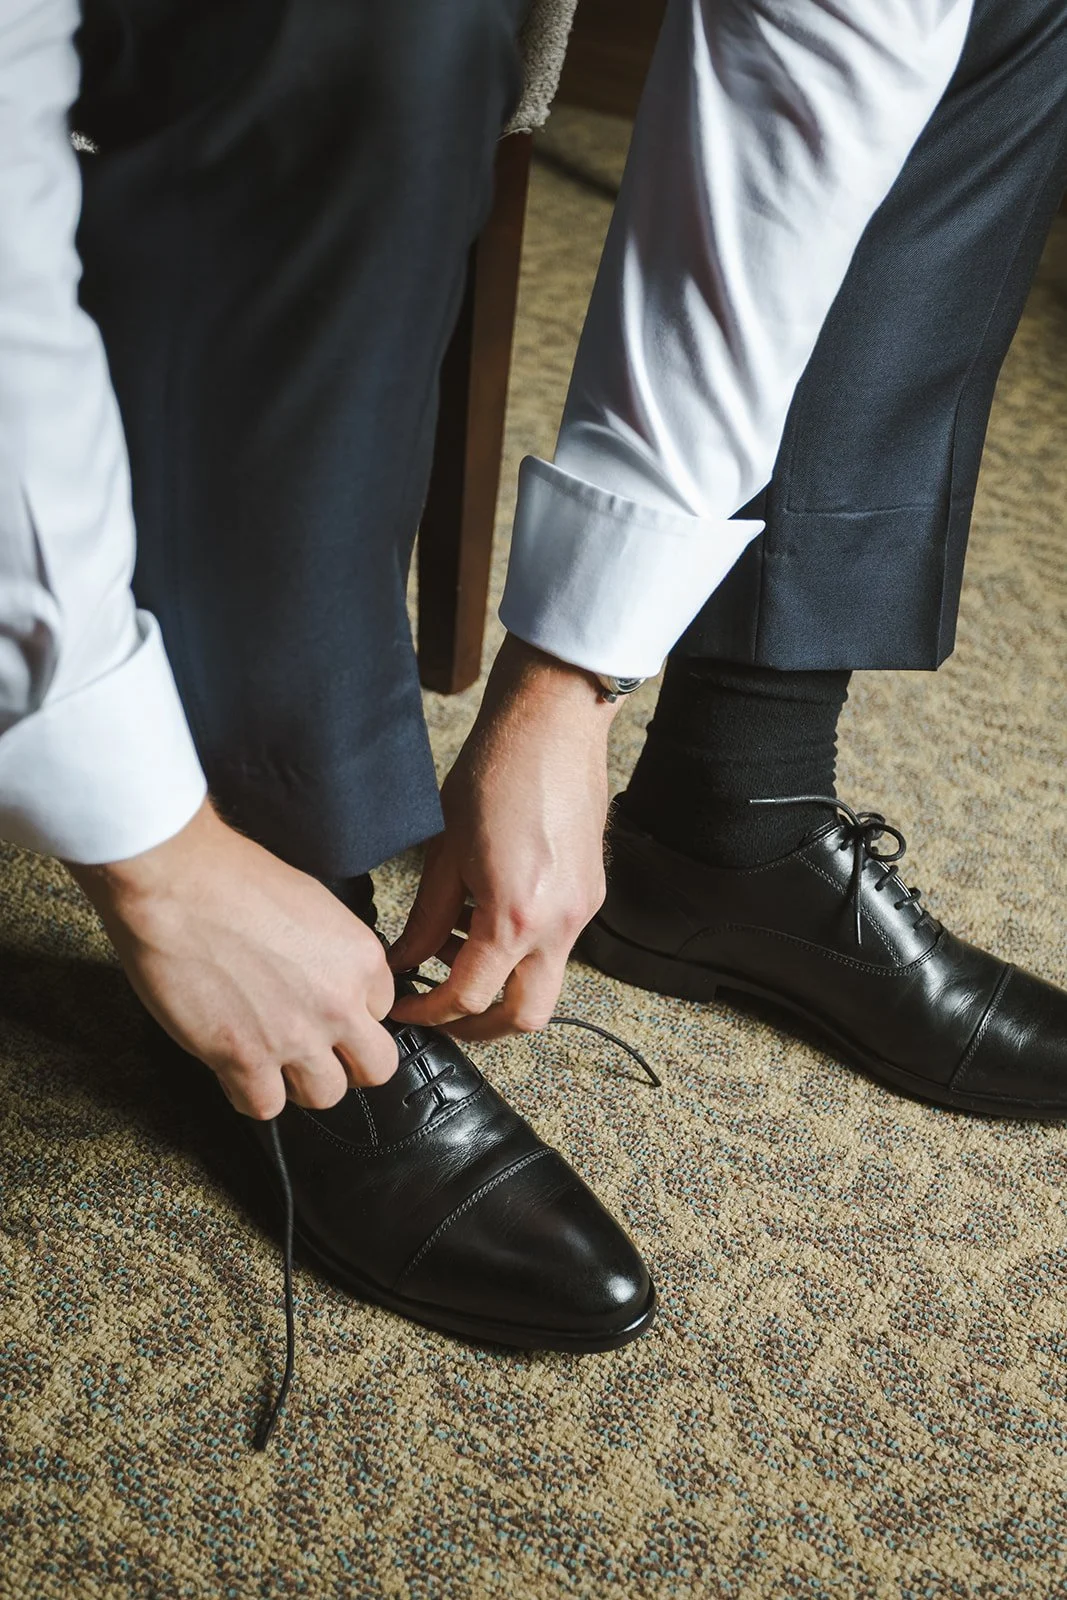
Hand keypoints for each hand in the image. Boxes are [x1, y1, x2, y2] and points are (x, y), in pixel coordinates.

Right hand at [68, 800, 397, 1118]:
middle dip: (347, 1062)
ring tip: (272, 1059)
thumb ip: (330, 950)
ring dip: (299, 1082)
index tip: (326, 1009)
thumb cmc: (230, 877)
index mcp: (360, 959)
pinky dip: (251, 1093)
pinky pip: (265, 1106)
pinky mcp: (243, 1058)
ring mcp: (294, 1037)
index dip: (351, 1012)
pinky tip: (236, 1069)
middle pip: (374, 1067)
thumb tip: (324, 974)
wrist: (175, 883)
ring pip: (325, 1095)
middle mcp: (338, 1003)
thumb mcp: (311, 902)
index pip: (381, 1010)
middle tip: (316, 1050)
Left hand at [389, 635, 618, 1039]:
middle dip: (477, 1027)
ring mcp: (582, 911)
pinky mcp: (590, 894)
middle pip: (524, 1017)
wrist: (552, 726)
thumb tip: (406, 960)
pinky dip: (520, 954)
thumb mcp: (444, 852)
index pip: (469, 998)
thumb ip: (426, 918)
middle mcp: (558, 924)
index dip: (429, 1012)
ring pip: (544, 985)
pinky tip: (485, 922)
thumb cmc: (495, 772)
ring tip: (455, 957)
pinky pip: (557, 948)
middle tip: (438, 1012)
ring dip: (501, 989)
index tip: (404, 1007)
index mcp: (515, 916)